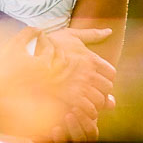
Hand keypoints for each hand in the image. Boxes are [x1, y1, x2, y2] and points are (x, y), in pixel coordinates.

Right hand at [36, 28, 116, 142]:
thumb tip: (109, 31)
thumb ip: (92, 34)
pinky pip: (89, 110)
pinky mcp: (71, 99)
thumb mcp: (72, 35)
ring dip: (95, 102)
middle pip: (107, 88)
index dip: (106, 78)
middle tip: (91, 91)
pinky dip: (86, 111)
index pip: (111, 73)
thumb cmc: (52, 45)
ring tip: (85, 100)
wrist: (32, 58)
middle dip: (101, 90)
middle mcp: (89, 73)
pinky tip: (78, 106)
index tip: (97, 79)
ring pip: (100, 101)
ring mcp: (80, 87)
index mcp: (91, 58)